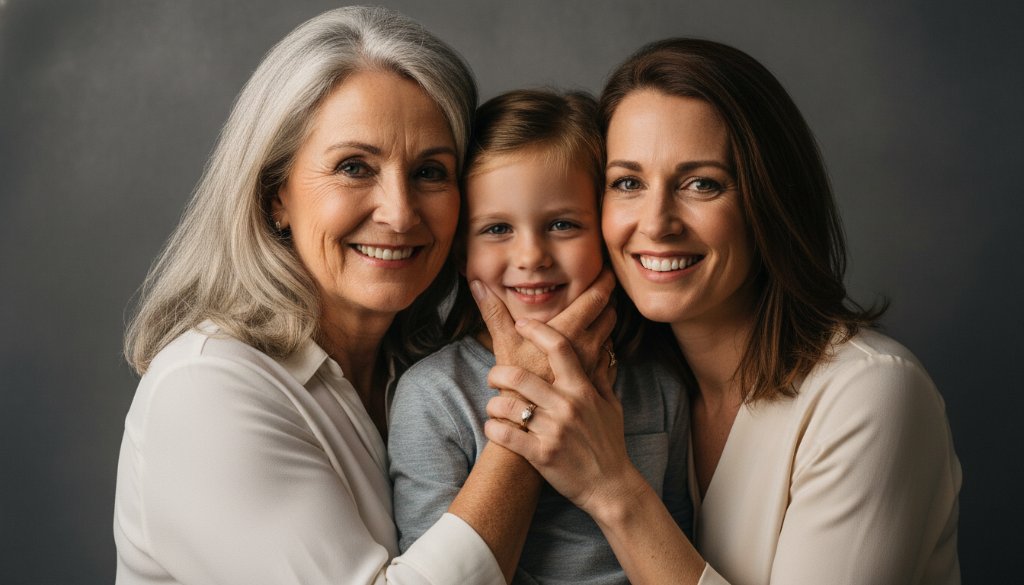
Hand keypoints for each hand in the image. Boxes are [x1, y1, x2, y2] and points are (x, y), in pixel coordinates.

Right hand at [471, 268, 616, 380]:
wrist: (533, 425)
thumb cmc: (517, 385)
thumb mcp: (504, 344)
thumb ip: (493, 311)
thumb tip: (476, 282)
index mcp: (570, 331)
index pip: (598, 296)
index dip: (604, 280)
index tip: (604, 269)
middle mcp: (589, 346)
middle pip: (610, 313)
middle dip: (607, 300)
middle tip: (601, 289)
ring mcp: (596, 366)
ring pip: (611, 335)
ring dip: (605, 324)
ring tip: (596, 315)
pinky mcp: (597, 383)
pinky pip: (609, 357)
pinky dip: (604, 347)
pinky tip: (592, 347)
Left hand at [482, 318, 640, 514]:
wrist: (611, 486)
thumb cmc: (609, 445)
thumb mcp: (611, 407)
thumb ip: (601, 377)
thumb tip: (600, 350)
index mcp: (582, 390)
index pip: (558, 348)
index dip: (537, 331)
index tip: (521, 324)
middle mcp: (566, 406)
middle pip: (520, 376)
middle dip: (497, 373)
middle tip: (493, 376)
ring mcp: (553, 431)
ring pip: (507, 405)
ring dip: (493, 404)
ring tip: (494, 408)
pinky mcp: (541, 454)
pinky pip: (505, 435)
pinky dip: (493, 428)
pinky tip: (494, 428)